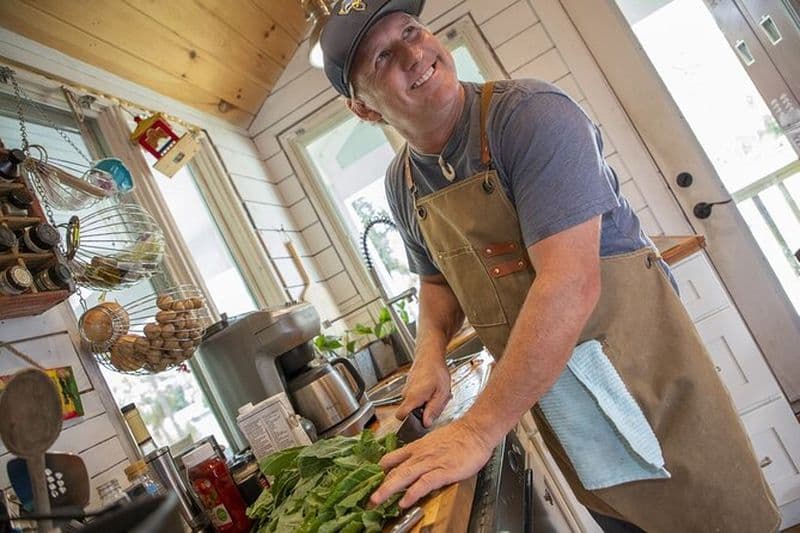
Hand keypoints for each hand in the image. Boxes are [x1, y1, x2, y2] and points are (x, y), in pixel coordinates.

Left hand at [370, 419, 494, 507]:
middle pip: (395, 470)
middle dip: (380, 485)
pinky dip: (413, 493)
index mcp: (417, 447)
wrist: (475, 430)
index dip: (381, 470)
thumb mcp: (434, 441)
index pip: (393, 458)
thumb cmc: (459, 437)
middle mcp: (420, 455)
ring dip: (389, 489)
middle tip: (369, 498)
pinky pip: (424, 483)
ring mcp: (431, 462)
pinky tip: (405, 501)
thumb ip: (422, 451)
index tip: (371, 480)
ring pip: (405, 476)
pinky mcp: (444, 471)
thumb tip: (413, 460)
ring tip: (377, 500)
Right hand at [396, 354, 450, 426]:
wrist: (430, 354)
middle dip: (424, 412)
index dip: (409, 423)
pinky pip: (416, 397)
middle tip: (436, 403)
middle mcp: (406, 394)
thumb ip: (433, 410)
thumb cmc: (437, 371)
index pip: (400, 416)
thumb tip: (426, 424)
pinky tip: (433, 390)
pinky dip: (425, 396)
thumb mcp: (441, 393)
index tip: (421, 422)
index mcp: (412, 397)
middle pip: (411, 412)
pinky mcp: (410, 386)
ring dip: (426, 403)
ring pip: (414, 405)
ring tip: (436, 394)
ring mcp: (407, 389)